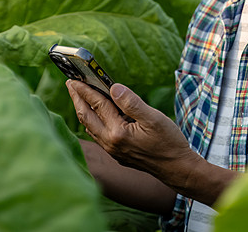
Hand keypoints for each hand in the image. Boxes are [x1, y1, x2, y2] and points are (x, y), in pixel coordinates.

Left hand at [66, 80, 236, 204]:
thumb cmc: (169, 143)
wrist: (177, 169)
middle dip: (77, 99)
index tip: (75, 78)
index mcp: (118, 132)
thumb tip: (113, 87)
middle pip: (86, 117)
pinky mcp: (117, 154)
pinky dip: (92, 121)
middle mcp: (110, 143)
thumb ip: (131, 102)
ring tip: (78, 96)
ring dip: (83, 110)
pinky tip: (94, 116)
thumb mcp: (153, 118)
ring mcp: (112, 150)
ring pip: (90, 127)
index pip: (97, 105)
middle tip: (70, 83)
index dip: (85, 90)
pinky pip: (98, 135)